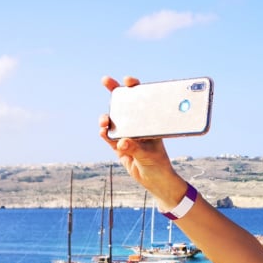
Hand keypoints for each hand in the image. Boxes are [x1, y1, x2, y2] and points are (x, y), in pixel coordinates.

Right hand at [98, 76, 184, 202]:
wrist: (155, 182)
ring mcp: (127, 135)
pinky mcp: (119, 147)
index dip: (135, 88)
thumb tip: (121, 142)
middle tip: (106, 81)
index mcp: (150, 123)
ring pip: (113, 121)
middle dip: (114, 92)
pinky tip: (103, 131)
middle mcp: (138, 126)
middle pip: (125, 106)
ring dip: (106, 118)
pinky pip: (109, 137)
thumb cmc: (159, 164)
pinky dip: (105, 134)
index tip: (128, 81)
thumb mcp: (150, 156)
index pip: (143, 101)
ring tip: (105, 121)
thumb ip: (135, 148)